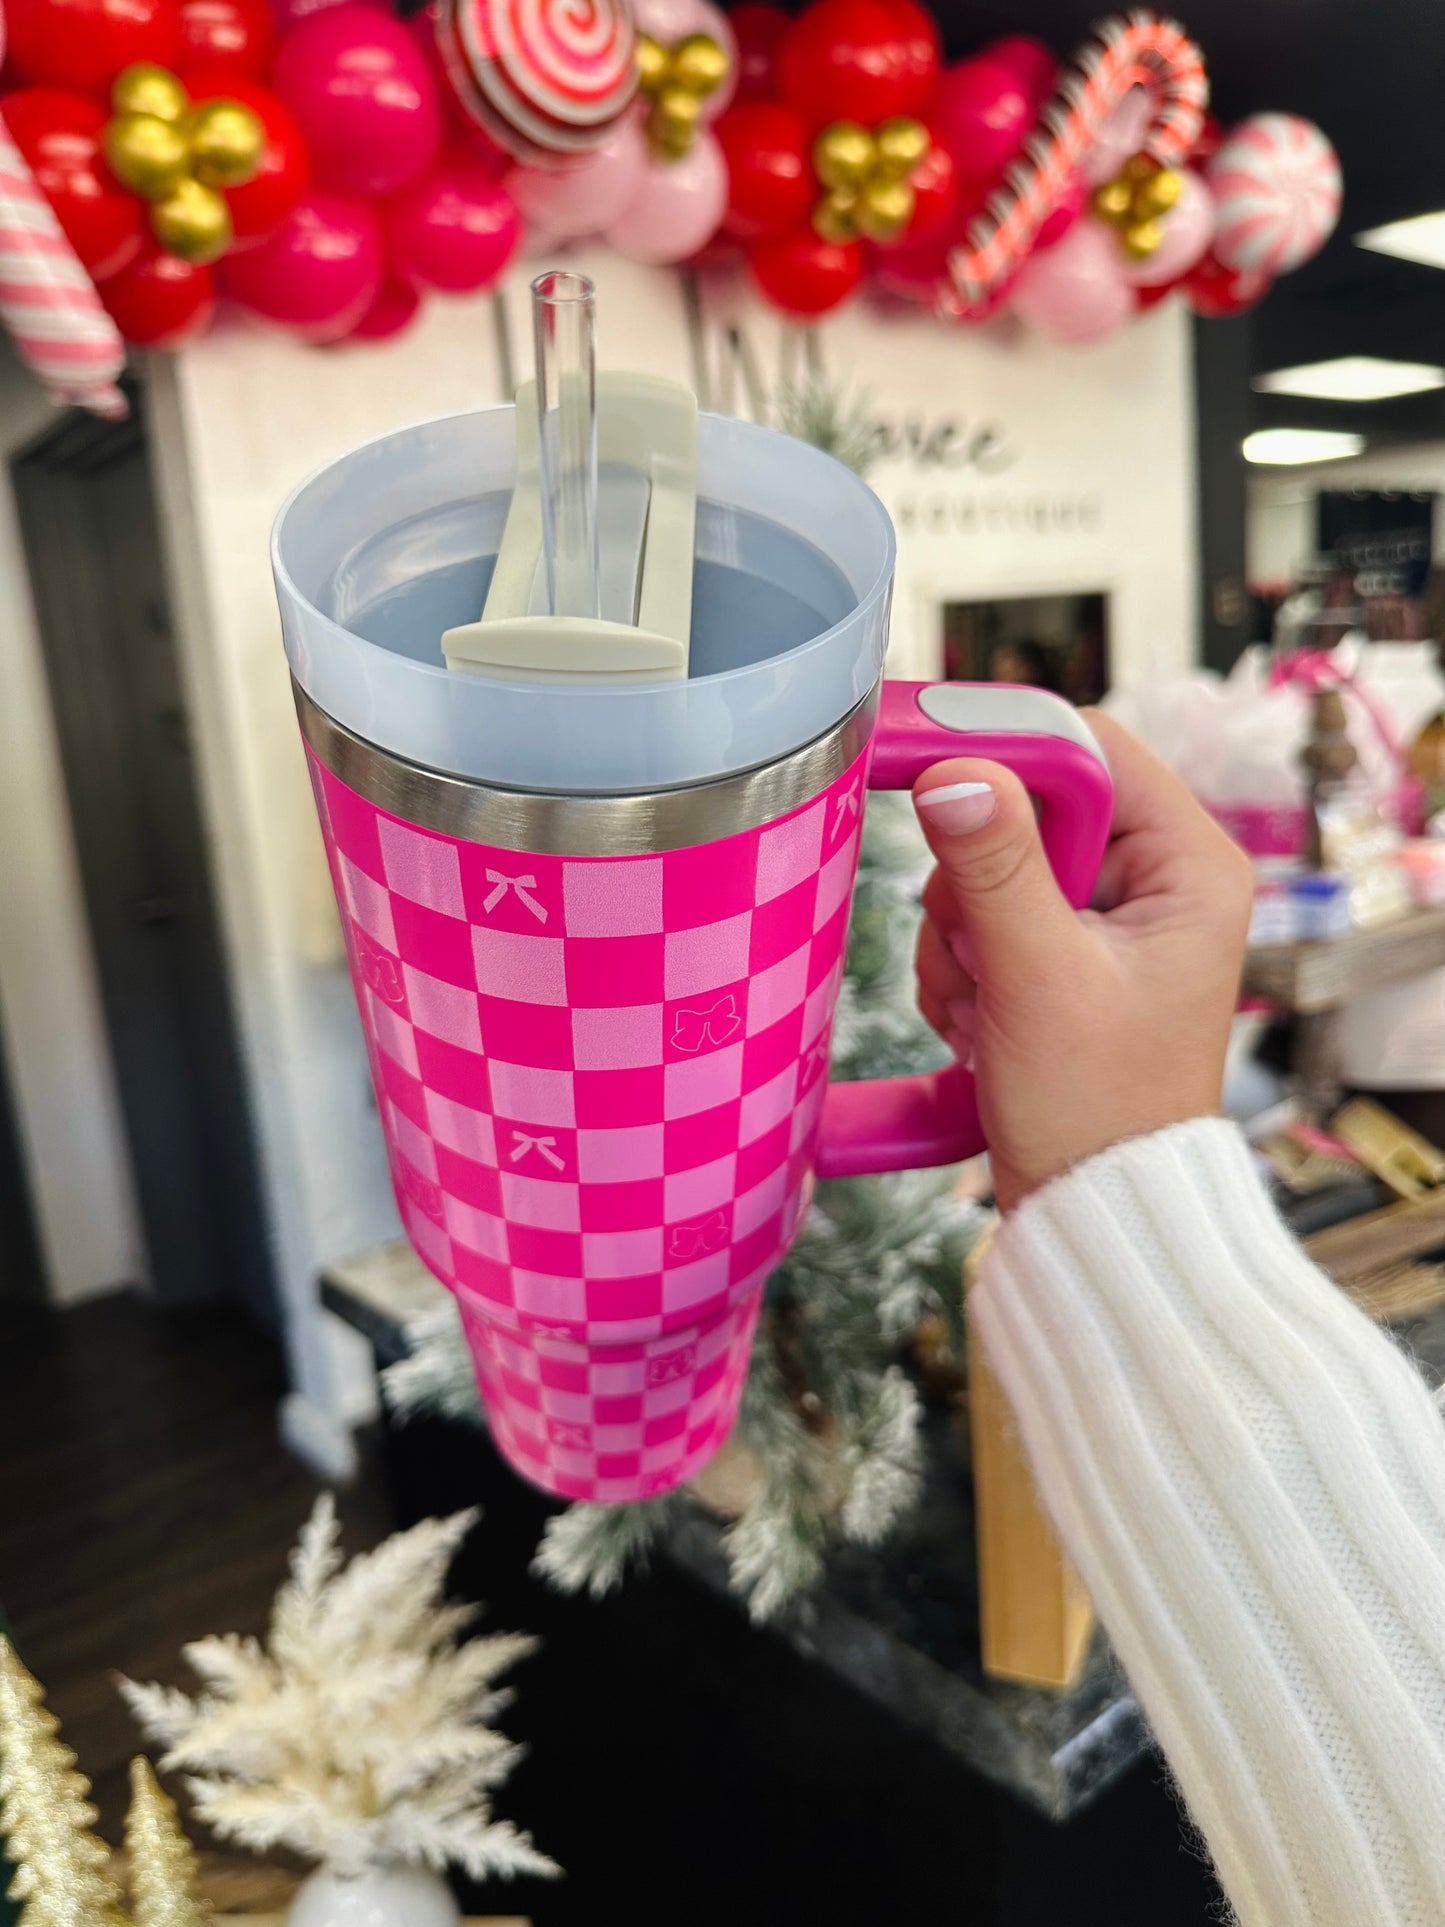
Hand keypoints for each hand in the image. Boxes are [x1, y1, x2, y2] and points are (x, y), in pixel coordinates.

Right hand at [911, 709, 1252, 1212]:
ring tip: (984, 1007)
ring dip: (961, 936)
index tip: (936, 788)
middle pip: (1026, 809)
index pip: (1088, 748)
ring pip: (992, 865)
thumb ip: (994, 868)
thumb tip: (954, 773)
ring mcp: (1108, 918)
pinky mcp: (1065, 953)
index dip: (1007, 759)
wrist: (1093, 1208)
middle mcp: (1157, 879)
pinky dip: (963, 966)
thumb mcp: (1037, 978)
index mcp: (1188, 865)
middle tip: (982, 954)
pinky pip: (984, 915)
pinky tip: (979, 1021)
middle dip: (977, 884)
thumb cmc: (1096, 1111)